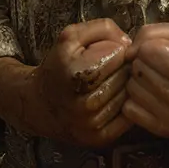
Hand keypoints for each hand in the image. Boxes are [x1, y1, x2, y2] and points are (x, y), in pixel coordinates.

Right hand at [30, 19, 133, 146]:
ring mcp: (93, 124)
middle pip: (125, 75)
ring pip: (128, 96)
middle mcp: (84, 103)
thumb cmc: (59, 66)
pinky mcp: (100, 139)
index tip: (110, 50)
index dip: (117, 48)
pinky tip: (114, 97)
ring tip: (112, 81)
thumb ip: (102, 28)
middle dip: (124, 67)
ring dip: (125, 86)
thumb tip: (129, 43)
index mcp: (75, 73)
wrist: (39, 104)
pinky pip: (128, 117)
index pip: (118, 54)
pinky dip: (126, 105)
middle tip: (113, 66)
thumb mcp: (71, 36)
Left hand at [123, 23, 168, 137]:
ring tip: (154, 79)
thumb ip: (152, 33)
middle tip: (157, 65)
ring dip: (138, 81)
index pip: (146, 51)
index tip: (158, 50)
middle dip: (143, 63)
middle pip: (137, 70)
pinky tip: (150, 94)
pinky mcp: (164, 130)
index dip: (149, 46)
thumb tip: (128, 51)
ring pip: (131, 89)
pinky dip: (136, 100)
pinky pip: (130, 109)